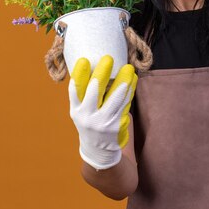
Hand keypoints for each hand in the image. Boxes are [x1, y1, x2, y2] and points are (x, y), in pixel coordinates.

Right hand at [68, 55, 136, 169]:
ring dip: (122, 81)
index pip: (75, 90)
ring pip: (114, 98)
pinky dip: (129, 90)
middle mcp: (86, 116)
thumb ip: (86, 94)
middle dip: (102, 74)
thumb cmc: (91, 122)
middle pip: (94, 92)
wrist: (98, 150)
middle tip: (109, 58)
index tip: (84, 60)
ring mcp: (102, 122)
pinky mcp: (116, 126)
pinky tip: (133, 79)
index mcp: (76, 110)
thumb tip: (98, 66)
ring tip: (128, 68)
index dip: (79, 74)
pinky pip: (124, 105)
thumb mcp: (82, 111)